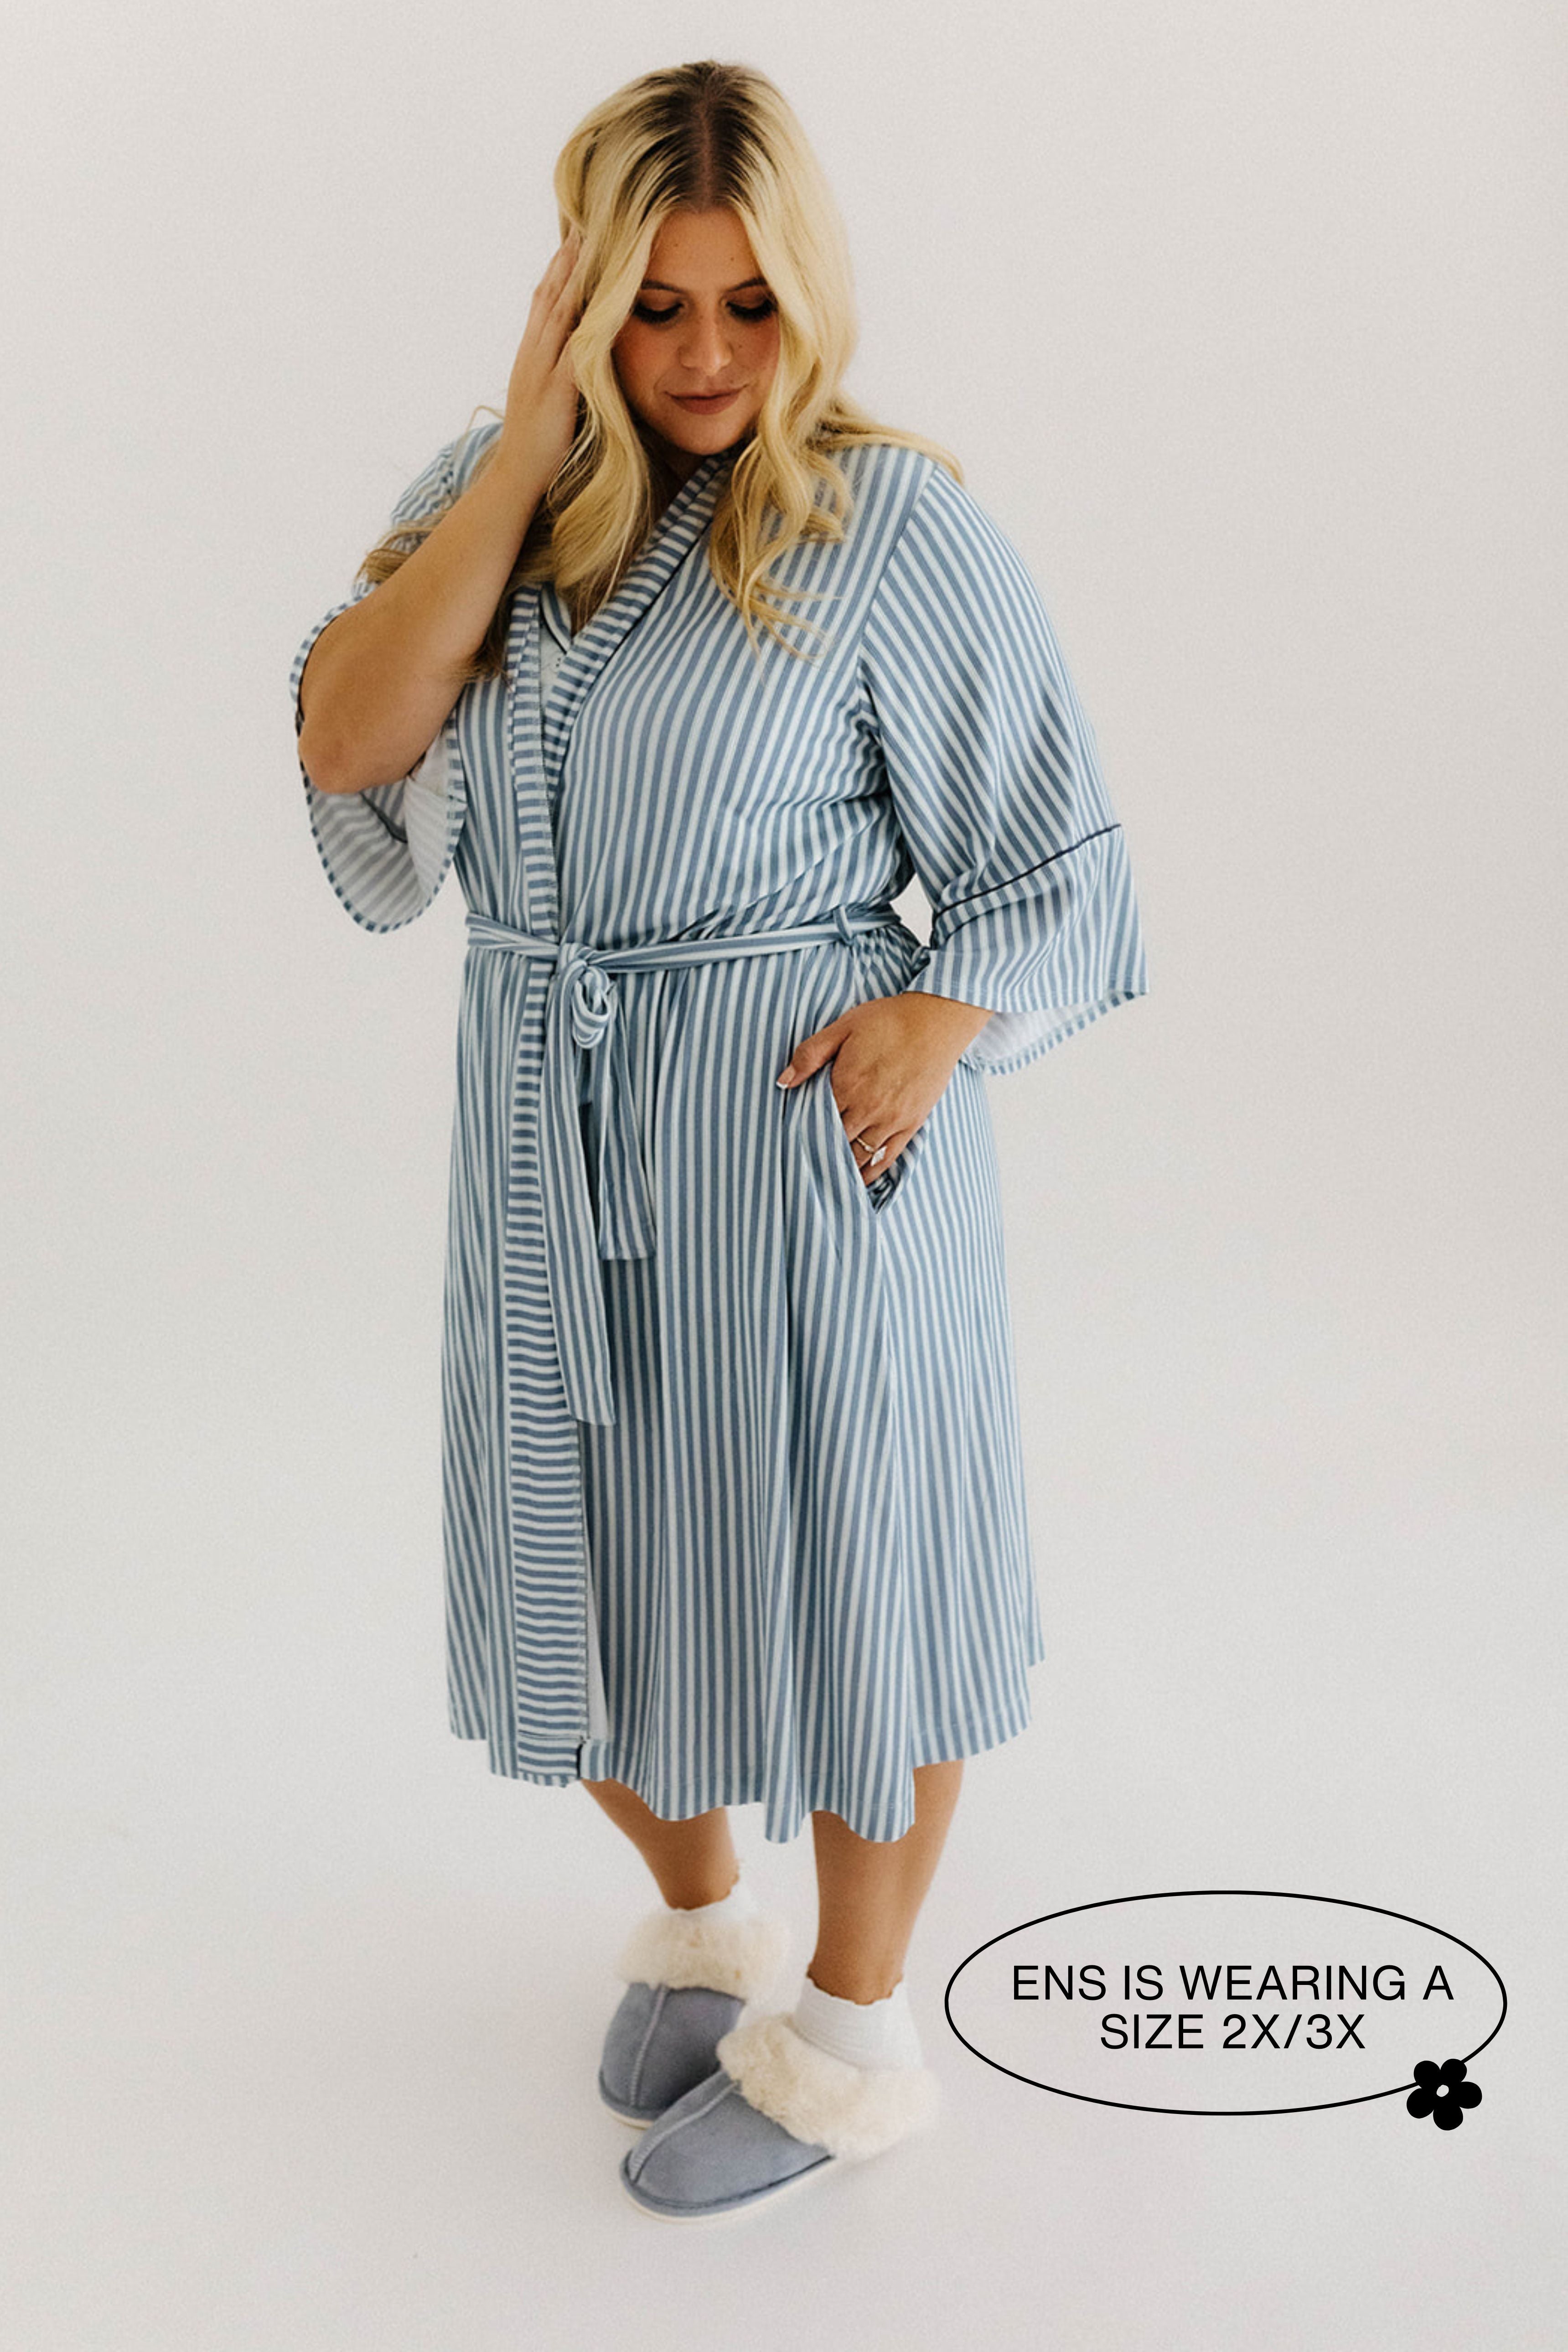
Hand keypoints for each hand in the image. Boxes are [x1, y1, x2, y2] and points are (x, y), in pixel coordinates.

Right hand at [496, 224, 587, 490]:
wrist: (514, 476)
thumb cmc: (536, 446)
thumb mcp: (546, 400)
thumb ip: (559, 375)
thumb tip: (578, 357)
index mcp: (531, 355)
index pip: (544, 303)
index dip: (558, 270)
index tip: (573, 240)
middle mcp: (533, 354)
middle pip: (549, 296)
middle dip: (565, 259)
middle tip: (582, 222)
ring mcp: (541, 370)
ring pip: (558, 312)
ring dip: (574, 277)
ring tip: (589, 243)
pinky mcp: (556, 390)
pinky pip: (575, 348)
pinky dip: (588, 322)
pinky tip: (603, 301)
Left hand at [775, 992, 992, 1183]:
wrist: (937, 1021)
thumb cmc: (889, 1020)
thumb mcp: (843, 1027)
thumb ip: (810, 1054)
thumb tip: (783, 1082)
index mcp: (847, 1084)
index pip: (815, 1119)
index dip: (802, 1129)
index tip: (791, 1138)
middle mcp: (868, 1108)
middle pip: (835, 1141)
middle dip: (819, 1150)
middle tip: (803, 1161)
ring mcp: (891, 1119)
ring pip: (859, 1154)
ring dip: (842, 1165)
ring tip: (826, 1174)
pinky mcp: (912, 1123)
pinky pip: (887, 1157)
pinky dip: (871, 1172)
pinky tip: (860, 1179)